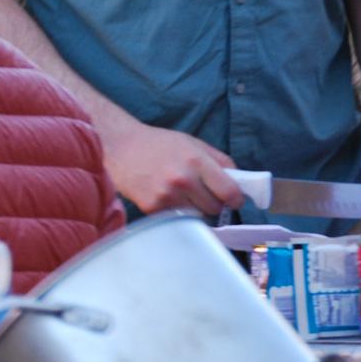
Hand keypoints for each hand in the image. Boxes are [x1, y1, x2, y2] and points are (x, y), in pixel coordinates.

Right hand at [100, 121, 245, 216]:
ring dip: (194, 208)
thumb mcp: (192, 143)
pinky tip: (165, 196)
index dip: (236, 199)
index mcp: (197, 161)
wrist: (119, 146)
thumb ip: (219, 161)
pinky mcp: (152, 207)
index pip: (230, 191)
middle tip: (203, 194)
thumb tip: (241, 182)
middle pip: (215, 208)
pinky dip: (175, 211)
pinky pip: (176, 218)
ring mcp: (167, 195)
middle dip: (213, 202)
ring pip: (196, 215)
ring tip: (181, 193)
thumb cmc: (157, 144)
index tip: (234, 200)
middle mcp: (183, 179)